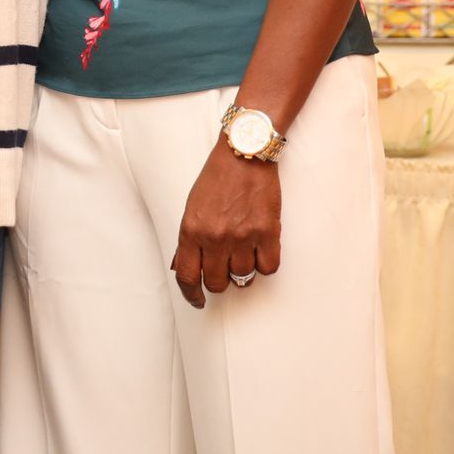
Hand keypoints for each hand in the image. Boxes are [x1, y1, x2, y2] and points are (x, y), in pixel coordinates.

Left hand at [169, 143, 281, 308]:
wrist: (244, 153)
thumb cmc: (217, 178)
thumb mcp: (192, 207)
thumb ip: (189, 239)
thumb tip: (186, 267)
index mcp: (192, 230)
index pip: (188, 277)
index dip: (192, 294)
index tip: (197, 300)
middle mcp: (215, 237)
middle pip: (218, 283)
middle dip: (220, 281)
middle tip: (224, 268)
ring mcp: (243, 236)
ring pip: (244, 278)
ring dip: (243, 271)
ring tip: (244, 252)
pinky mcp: (267, 232)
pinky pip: (268, 268)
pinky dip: (265, 264)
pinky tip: (261, 251)